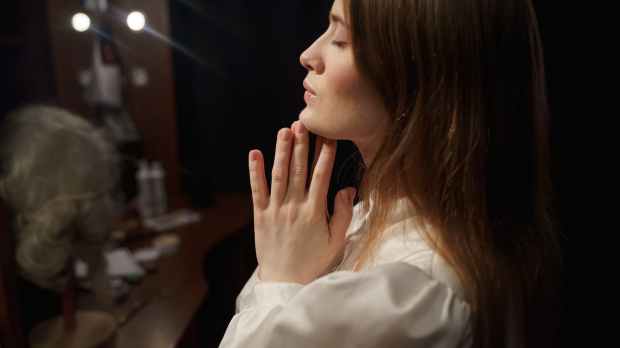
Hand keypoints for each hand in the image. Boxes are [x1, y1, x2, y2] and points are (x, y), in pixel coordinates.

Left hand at [248, 121, 356, 283]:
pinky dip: (255, 171)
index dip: (325, 154)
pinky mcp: (260, 216)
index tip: (328, 136)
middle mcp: (294, 206)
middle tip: (304, 123)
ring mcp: (275, 210)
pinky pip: (257, 190)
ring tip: (284, 130)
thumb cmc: (313, 262)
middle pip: (298, 169)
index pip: (321, 176)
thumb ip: (342, 214)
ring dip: (281, 151)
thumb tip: (347, 189)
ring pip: (279, 174)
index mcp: (314, 211)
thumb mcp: (336, 241)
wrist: (285, 281)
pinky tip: (255, 153)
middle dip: (301, 144)